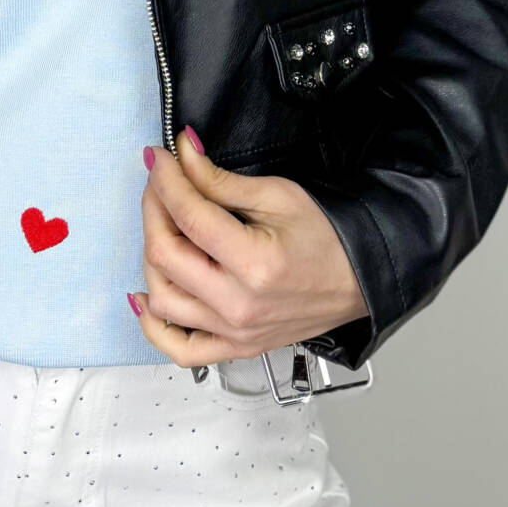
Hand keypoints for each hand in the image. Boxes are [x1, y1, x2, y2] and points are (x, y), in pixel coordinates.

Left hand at [128, 127, 368, 366]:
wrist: (361, 280)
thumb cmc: (329, 238)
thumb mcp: (278, 196)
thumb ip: (220, 181)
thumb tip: (181, 157)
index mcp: (255, 263)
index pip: (188, 217)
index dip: (165, 181)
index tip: (157, 158)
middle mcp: (239, 305)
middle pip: (164, 256)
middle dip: (153, 210)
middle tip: (160, 185)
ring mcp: (235, 332)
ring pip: (162, 299)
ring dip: (151, 258)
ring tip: (164, 229)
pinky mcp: (235, 348)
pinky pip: (179, 349)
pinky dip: (153, 327)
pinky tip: (146, 298)